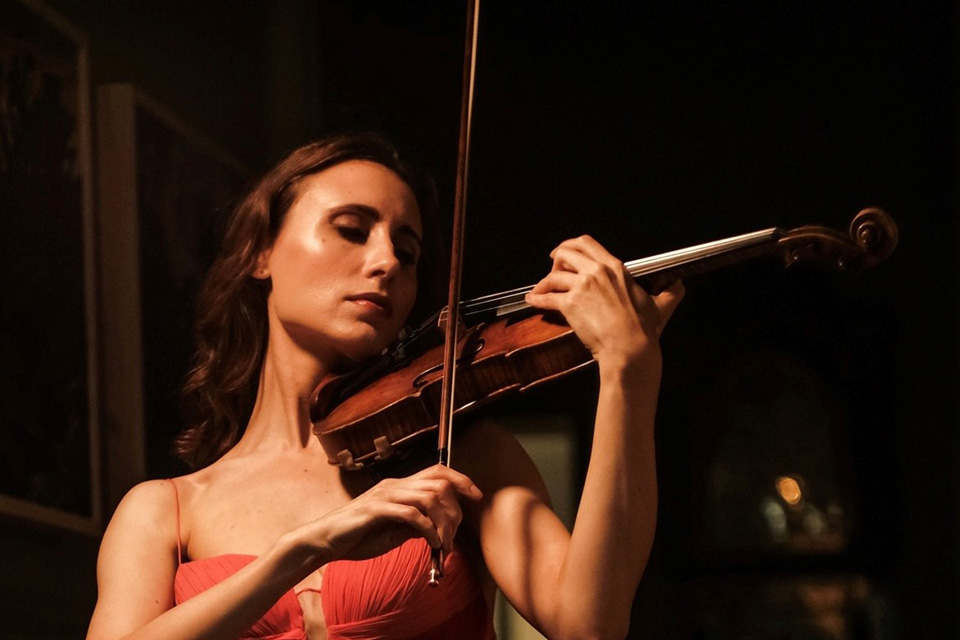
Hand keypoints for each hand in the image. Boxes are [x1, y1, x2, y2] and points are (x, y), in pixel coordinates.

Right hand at [298, 464, 481, 563]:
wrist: (325, 540)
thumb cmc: (359, 536)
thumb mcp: (394, 531)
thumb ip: (415, 525)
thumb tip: (438, 528)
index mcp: (400, 486)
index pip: (438, 471)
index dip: (462, 479)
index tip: (477, 496)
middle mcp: (395, 485)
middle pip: (439, 482)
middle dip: (455, 509)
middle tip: (454, 536)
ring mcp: (385, 495)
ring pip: (429, 497)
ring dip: (443, 523)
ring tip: (443, 544)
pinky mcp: (375, 510)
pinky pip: (411, 514)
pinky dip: (428, 529)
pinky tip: (430, 543)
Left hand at [523, 235, 683, 375]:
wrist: (630, 348)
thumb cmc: (644, 329)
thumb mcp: (661, 305)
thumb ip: (671, 292)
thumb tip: (680, 285)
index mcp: (614, 267)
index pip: (586, 243)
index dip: (570, 245)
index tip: (563, 252)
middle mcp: (596, 271)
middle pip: (565, 254)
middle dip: (555, 261)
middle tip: (551, 270)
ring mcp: (582, 286)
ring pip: (553, 276)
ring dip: (543, 283)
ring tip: (540, 291)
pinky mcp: (570, 304)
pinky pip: (546, 297)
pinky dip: (536, 299)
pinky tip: (532, 301)